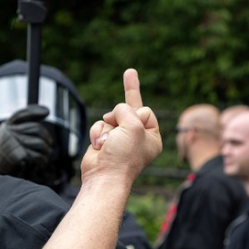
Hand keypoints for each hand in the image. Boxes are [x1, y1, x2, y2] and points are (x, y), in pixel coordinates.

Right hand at [0, 104, 54, 177]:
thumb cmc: (8, 154)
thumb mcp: (11, 137)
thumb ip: (23, 127)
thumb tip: (46, 111)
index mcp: (6, 127)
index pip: (21, 114)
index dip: (34, 111)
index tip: (47, 111)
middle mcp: (7, 132)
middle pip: (37, 129)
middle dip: (47, 138)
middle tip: (49, 145)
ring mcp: (12, 143)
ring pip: (40, 143)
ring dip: (46, 151)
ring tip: (45, 155)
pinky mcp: (17, 155)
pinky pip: (38, 156)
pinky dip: (42, 160)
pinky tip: (41, 163)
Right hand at [80, 68, 162, 190]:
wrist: (103, 177)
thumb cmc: (123, 156)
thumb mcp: (134, 127)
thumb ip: (127, 111)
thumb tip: (114, 113)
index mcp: (151, 136)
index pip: (145, 111)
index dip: (136, 110)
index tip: (132, 78)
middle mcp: (137, 137)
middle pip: (128, 111)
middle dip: (122, 109)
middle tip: (130, 72)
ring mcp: (119, 140)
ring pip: (111, 118)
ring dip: (107, 126)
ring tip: (108, 142)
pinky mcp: (104, 141)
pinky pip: (100, 126)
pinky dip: (97, 132)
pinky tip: (99, 145)